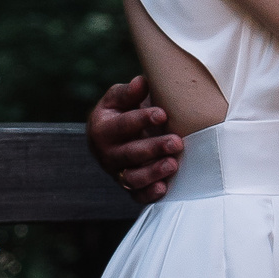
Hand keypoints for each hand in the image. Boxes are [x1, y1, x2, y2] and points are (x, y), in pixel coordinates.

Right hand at [86, 75, 181, 202]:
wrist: (113, 133)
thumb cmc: (121, 110)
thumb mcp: (119, 97)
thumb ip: (129, 92)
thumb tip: (141, 83)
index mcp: (102, 128)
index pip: (122, 125)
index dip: (142, 119)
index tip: (162, 114)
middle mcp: (106, 153)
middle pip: (129, 153)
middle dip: (153, 148)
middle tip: (176, 142)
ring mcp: (117, 172)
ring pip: (133, 178)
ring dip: (153, 172)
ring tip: (173, 164)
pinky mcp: (127, 186)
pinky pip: (137, 195)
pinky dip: (149, 194)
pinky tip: (164, 188)